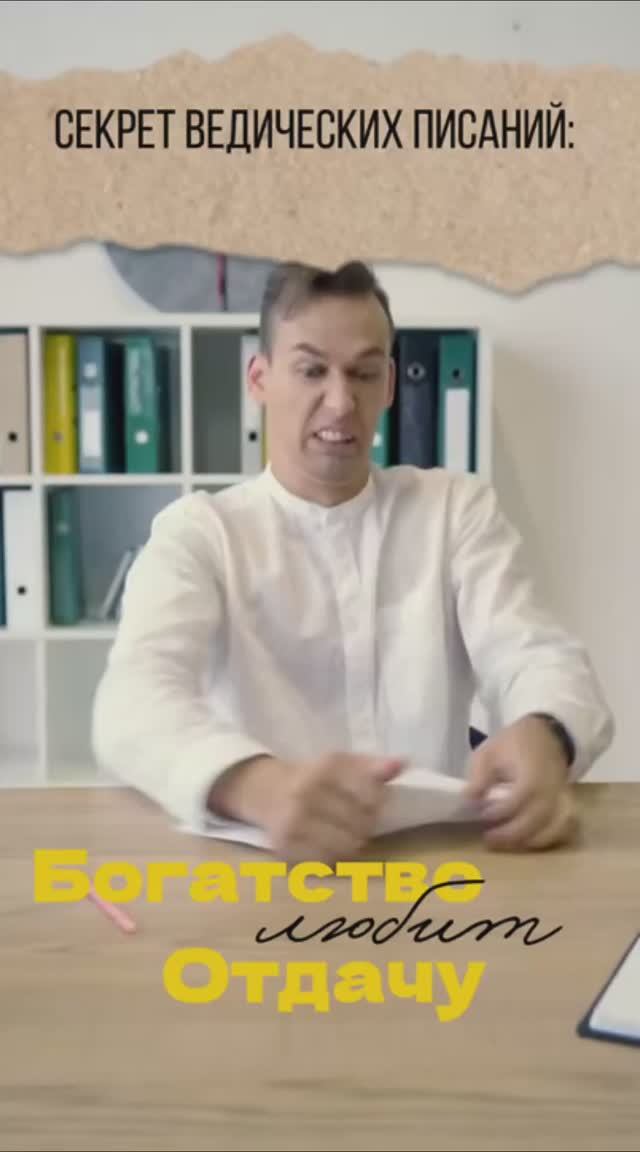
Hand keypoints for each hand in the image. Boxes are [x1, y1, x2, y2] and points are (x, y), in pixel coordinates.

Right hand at [209, 751, 405, 862]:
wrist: (266, 791)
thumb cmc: (316, 779)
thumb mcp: (344, 764)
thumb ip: (374, 766)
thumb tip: (402, 763)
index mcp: (325, 767)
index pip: (373, 795)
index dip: (379, 801)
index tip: (371, 800)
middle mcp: (306, 792)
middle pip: (363, 824)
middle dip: (366, 824)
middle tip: (356, 819)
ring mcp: (293, 821)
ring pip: (348, 847)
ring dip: (352, 843)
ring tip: (343, 832)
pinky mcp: (284, 846)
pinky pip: (326, 862)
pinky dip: (332, 856)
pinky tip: (326, 843)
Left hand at [464, 715, 576, 851]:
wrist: (547, 736)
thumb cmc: (514, 744)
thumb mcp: (490, 752)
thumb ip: (480, 776)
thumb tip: (469, 800)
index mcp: (533, 771)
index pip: (522, 796)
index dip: (502, 810)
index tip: (482, 814)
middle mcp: (552, 788)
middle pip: (538, 818)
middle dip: (511, 833)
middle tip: (488, 838)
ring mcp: (562, 799)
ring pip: (552, 829)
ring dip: (528, 841)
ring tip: (504, 843)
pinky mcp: (566, 807)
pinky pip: (562, 829)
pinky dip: (545, 840)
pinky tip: (525, 843)